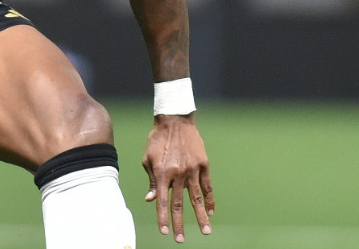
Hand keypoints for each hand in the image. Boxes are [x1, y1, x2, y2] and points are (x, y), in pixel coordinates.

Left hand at [143, 114, 213, 241]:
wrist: (174, 121)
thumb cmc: (157, 140)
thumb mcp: (148, 159)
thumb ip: (151, 181)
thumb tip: (151, 200)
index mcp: (161, 173)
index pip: (162, 201)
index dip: (162, 218)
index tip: (164, 231)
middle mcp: (177, 174)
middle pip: (179, 204)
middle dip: (179, 223)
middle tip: (180, 239)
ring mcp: (192, 169)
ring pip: (196, 198)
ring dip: (201, 217)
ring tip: (206, 232)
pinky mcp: (203, 164)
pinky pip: (207, 186)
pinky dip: (210, 200)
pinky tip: (211, 212)